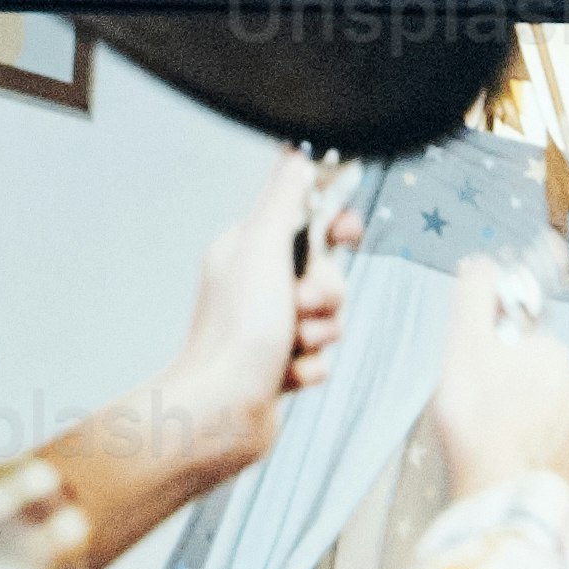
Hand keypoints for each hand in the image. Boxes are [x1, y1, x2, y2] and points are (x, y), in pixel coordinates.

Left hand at [139, 177, 344, 459]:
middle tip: (301, 306)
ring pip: (327, 319)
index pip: (304, 223)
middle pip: (326, 274)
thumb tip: (297, 155)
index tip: (347, 232)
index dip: (333, 227)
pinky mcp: (276, 370)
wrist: (221, 413)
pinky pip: (318, 359)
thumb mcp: (262, 247)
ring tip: (291, 347)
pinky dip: (309, 368)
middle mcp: (254, 289)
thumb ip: (283, 199)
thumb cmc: (238, 332)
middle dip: (327, 293)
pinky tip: (286, 377)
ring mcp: (265, 331)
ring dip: (319, 334)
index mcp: (246, 252)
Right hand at [420, 266, 568, 496]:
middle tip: (475, 414)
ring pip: (542, 414)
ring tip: (490, 443)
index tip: (473, 381)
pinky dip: (530, 452)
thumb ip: (473, 297)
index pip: (519, 343)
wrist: (500, 494)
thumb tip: (482, 264)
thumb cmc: (477, 418)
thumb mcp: (464, 346)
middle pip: (530, 378)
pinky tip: (506, 464)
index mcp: (553, 353)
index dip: (490, 357)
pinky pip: (550, 449)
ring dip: (519, 422)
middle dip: (506, 389)